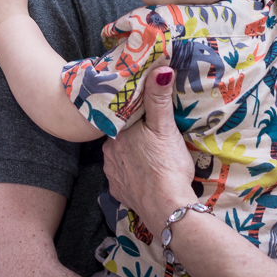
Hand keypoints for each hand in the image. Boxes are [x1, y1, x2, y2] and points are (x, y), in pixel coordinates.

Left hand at [102, 69, 195, 226]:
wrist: (167, 208)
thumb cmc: (166, 164)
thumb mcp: (165, 126)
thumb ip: (159, 97)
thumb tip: (160, 67)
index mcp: (116, 133)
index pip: (121, 115)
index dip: (134, 112)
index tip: (146, 112)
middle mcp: (108, 152)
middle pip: (122, 136)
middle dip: (134, 134)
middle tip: (153, 133)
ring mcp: (112, 175)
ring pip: (121, 157)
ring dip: (133, 155)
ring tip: (152, 155)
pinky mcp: (119, 193)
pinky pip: (124, 178)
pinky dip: (134, 175)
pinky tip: (147, 175)